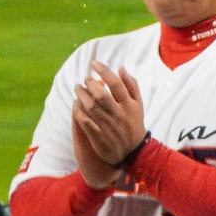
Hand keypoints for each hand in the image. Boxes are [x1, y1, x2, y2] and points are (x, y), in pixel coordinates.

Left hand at [71, 60, 145, 188]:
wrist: (134, 151)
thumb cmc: (134, 124)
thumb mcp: (139, 104)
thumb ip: (131, 85)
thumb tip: (121, 67)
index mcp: (129, 105)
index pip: (115, 84)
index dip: (103, 71)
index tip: (94, 64)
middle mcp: (118, 114)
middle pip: (100, 94)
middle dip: (89, 83)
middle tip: (85, 80)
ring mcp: (107, 126)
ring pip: (90, 106)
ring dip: (81, 95)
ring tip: (78, 89)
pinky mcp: (98, 136)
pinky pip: (84, 120)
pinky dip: (78, 110)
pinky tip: (76, 104)